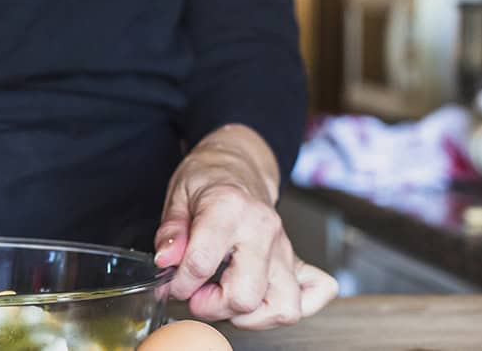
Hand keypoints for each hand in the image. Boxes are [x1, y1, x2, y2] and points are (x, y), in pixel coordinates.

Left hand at [153, 125, 337, 329]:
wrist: (239, 165)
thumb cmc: (209, 179)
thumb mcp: (178, 195)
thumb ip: (170, 232)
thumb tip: (166, 262)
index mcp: (228, 208)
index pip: (202, 263)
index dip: (180, 283)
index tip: (172, 282)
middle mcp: (262, 229)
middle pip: (245, 295)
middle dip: (213, 306)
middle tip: (197, 295)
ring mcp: (284, 247)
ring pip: (283, 307)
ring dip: (250, 317)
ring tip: (226, 300)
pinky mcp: (297, 259)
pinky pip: (315, 295)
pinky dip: (290, 308)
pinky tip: (261, 303)